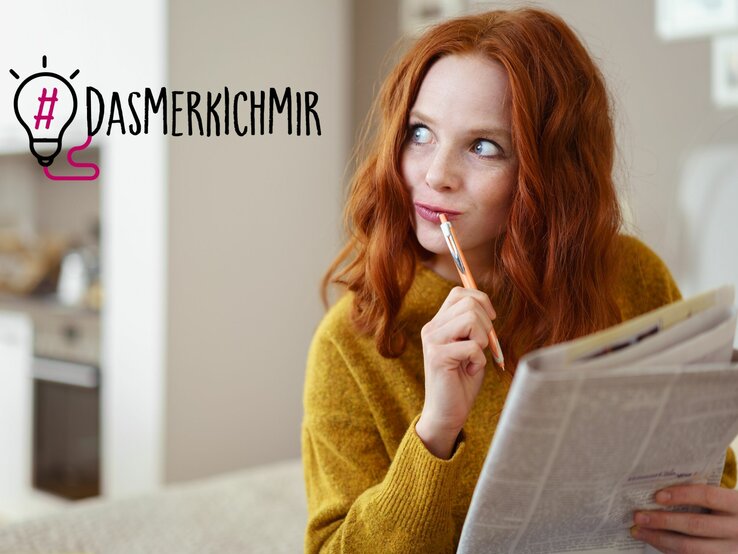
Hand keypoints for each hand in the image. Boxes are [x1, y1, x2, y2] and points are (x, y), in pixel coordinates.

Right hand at [415, 286, 495, 458]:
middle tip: (482, 347)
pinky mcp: (437, 356)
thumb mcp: (471, 347)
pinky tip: (470, 371)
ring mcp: (432, 341)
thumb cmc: (462, 381)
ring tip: (474, 358)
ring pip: (471, 318)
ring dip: (482, 340)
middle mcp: (431, 328)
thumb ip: (475, 326)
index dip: (481, 300)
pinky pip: (472, 346)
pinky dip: (479, 360)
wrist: (447, 413)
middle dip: (487, 324)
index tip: (491, 320)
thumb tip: (488, 307)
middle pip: (469, 303)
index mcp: (438, 323)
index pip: (459, 293)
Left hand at [631, 484, 737, 552]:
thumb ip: (700, 496)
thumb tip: (658, 493)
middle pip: (695, 525)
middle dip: (662, 521)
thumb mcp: (722, 500)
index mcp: (736, 505)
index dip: (681, 495)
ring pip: (690, 547)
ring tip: (638, 531)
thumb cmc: (725, 511)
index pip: (708, 496)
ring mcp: (731, 550)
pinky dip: (668, 549)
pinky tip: (654, 541)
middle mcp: (737, 529)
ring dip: (659, 539)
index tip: (657, 496)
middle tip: (638, 516)